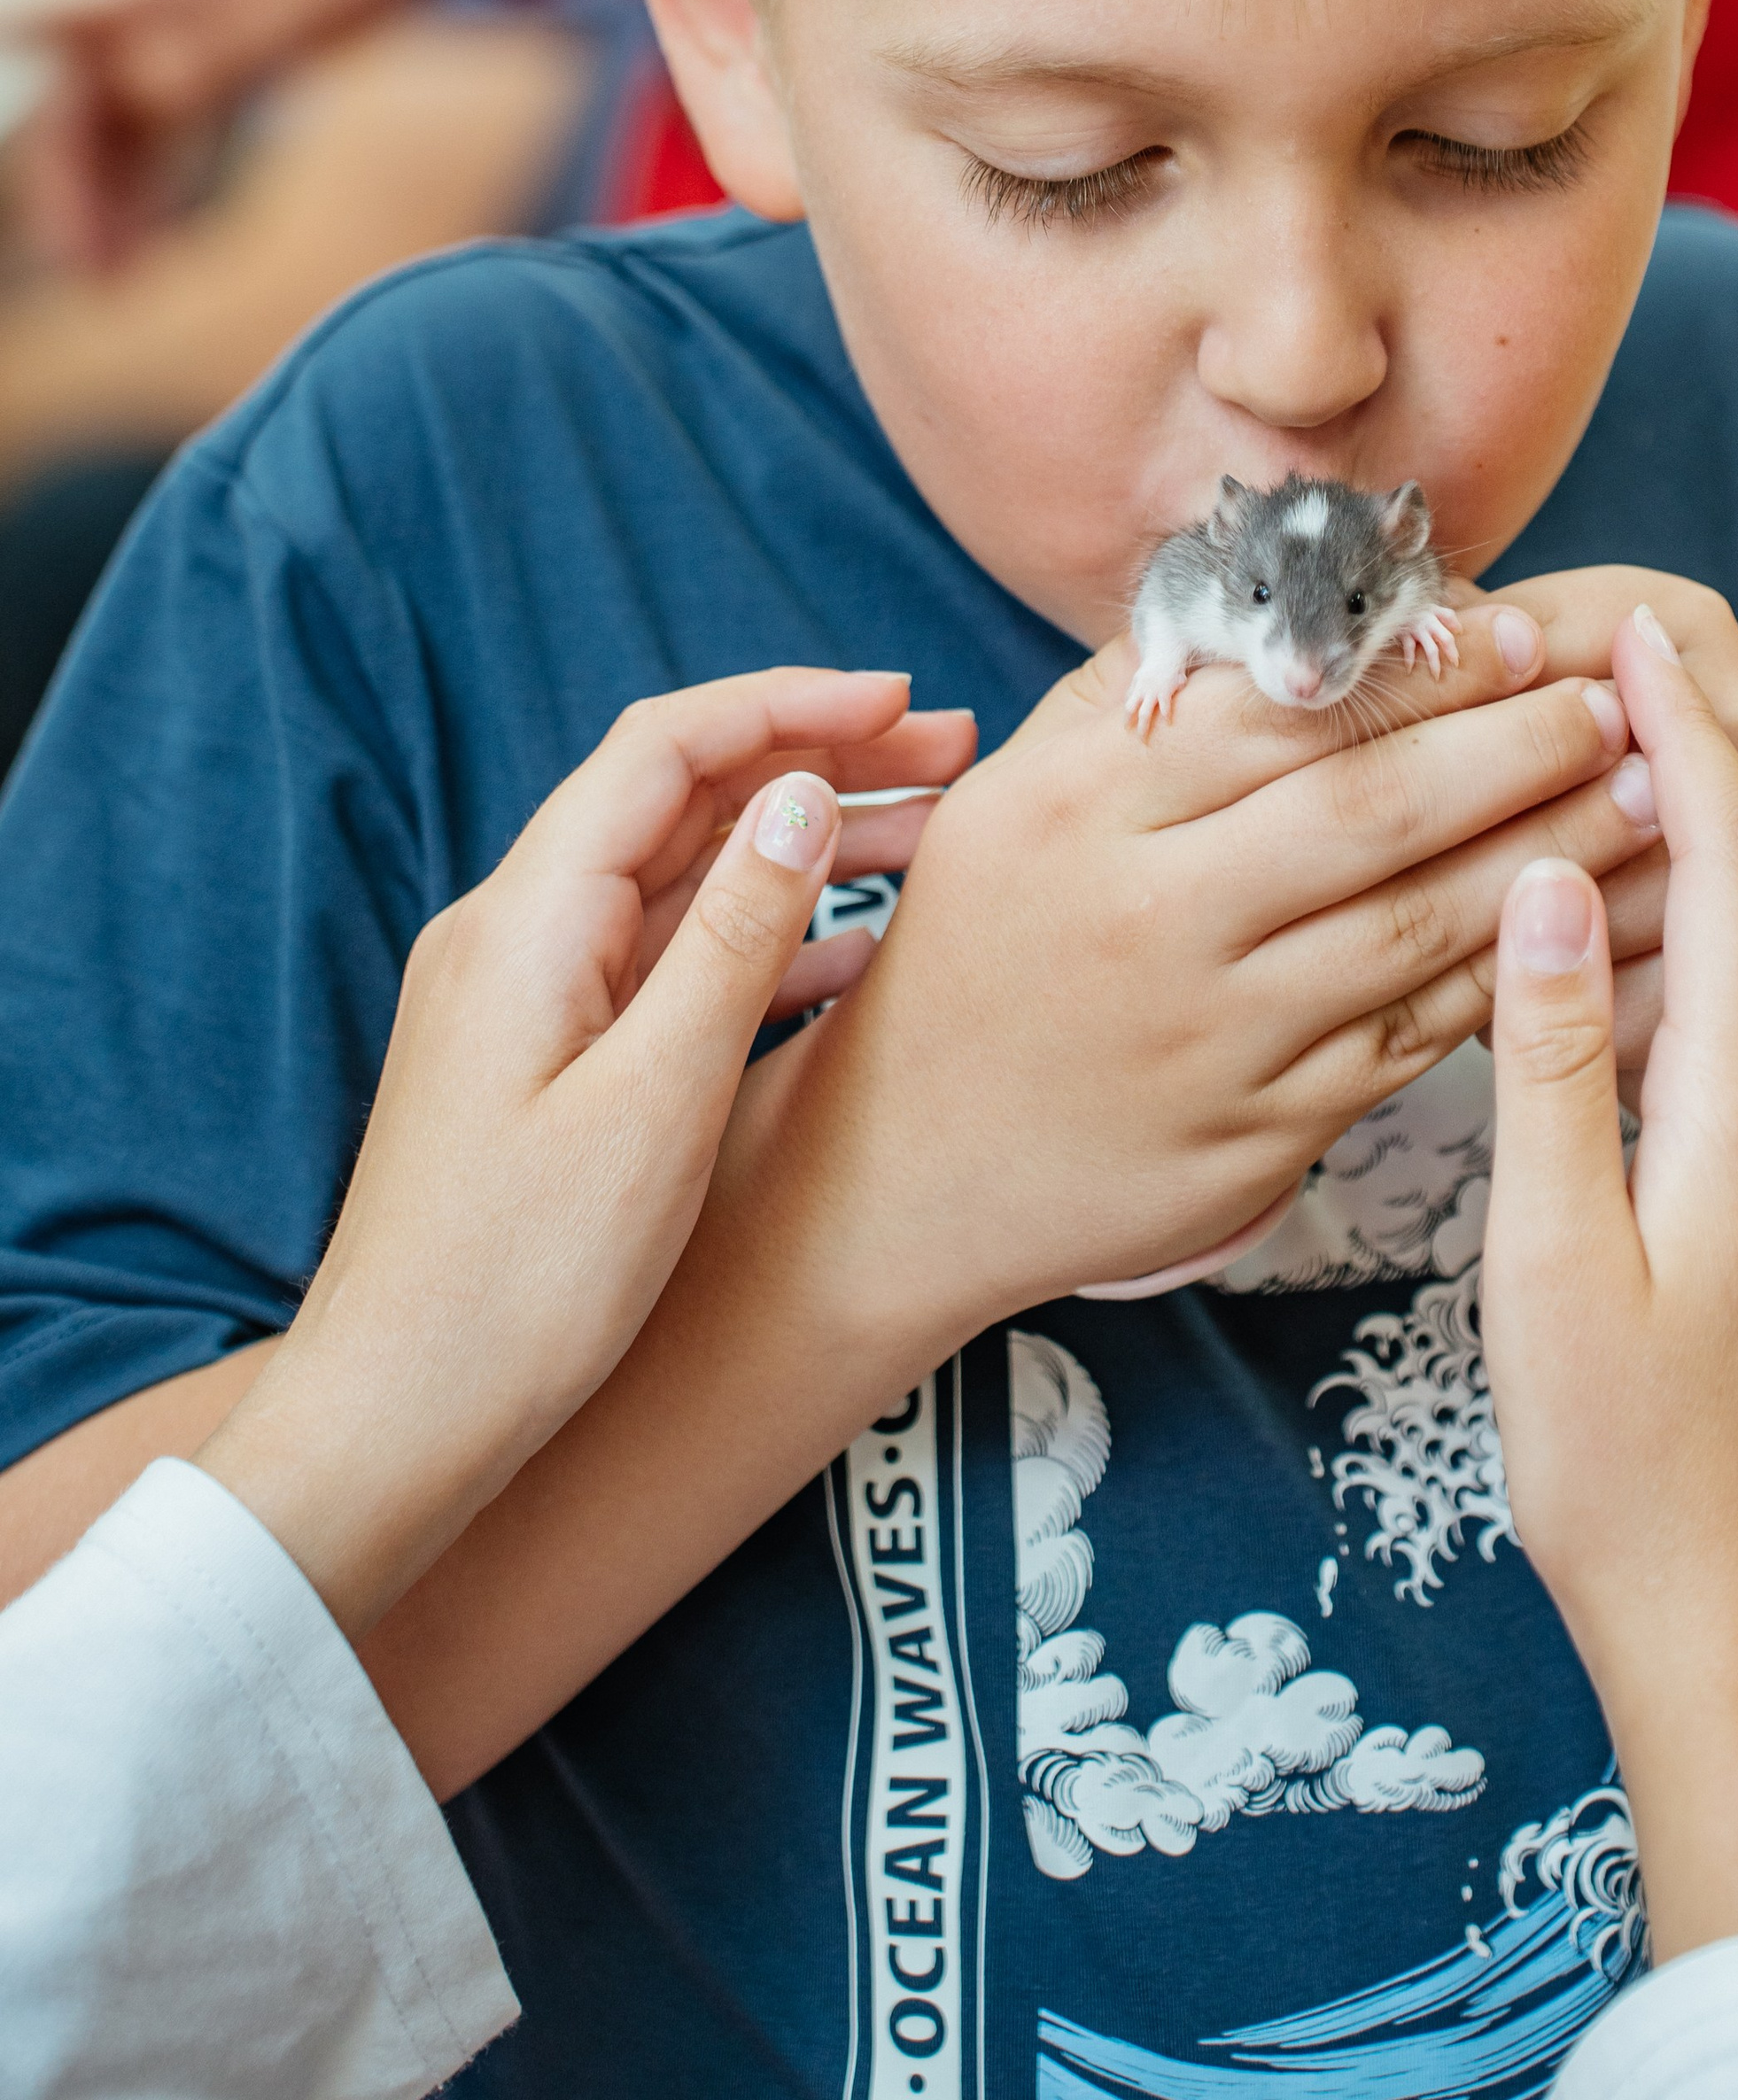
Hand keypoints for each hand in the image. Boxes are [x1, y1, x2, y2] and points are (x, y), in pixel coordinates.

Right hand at [24, 0, 521, 265]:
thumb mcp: (303, 2)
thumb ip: (222, 46)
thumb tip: (144, 90)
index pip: (70, 38)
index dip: (43, 104)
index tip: (30, 153)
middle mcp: (159, 1)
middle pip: (88, 98)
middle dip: (76, 188)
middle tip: (92, 278)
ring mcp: (188, 24)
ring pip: (121, 120)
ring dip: (110, 195)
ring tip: (113, 281)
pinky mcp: (225, 47)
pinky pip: (163, 124)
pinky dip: (151, 183)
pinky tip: (154, 246)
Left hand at [197, 667, 975, 1635]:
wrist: (391, 1428)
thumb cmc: (515, 1285)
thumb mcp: (654, 1102)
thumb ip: (734, 937)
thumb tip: (804, 795)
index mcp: (528, 921)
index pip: (666, 746)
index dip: (790, 704)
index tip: (906, 701)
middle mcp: (516, 935)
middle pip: (682, 798)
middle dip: (818, 759)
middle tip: (953, 757)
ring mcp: (526, 1000)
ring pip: (684, 877)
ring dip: (803, 844)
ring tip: (934, 839)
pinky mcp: (544, 1064)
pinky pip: (667, 959)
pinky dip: (764, 934)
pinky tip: (857, 952)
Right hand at [742, 605, 1665, 1345]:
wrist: (901, 1170)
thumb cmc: (974, 951)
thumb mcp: (1010, 796)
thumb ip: (1134, 698)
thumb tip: (1269, 594)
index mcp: (1082, 809)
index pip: (1284, 712)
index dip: (1418, 671)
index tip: (1523, 629)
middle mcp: (1149, 917)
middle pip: (1369, 812)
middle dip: (1516, 750)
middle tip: (1617, 705)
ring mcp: (1212, 1038)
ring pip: (1415, 929)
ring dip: (1549, 858)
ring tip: (1646, 799)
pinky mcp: (1260, 1137)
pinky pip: (1411, 1041)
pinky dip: (1508, 979)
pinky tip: (1580, 928)